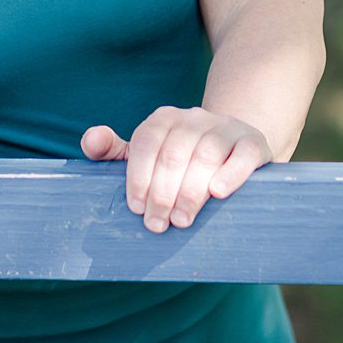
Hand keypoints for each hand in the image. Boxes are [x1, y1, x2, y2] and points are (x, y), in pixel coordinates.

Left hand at [81, 107, 271, 233]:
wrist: (230, 149)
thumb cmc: (179, 159)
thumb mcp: (144, 154)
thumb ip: (113, 151)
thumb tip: (90, 140)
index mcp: (164, 119)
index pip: (146, 142)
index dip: (139, 176)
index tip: (136, 208)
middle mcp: (194, 118)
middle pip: (175, 153)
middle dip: (163, 193)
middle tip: (158, 224)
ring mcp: (225, 128)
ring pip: (207, 154)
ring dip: (192, 190)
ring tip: (182, 220)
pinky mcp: (252, 143)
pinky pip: (243, 154)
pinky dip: (231, 173)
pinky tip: (218, 193)